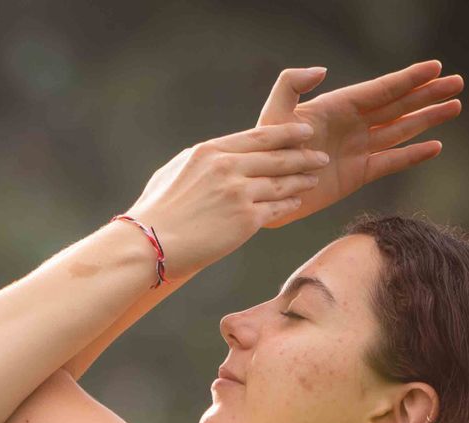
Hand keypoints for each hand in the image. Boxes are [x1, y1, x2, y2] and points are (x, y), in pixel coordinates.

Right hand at [118, 119, 327, 279]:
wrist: (148, 244)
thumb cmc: (155, 212)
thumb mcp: (174, 171)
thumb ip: (202, 162)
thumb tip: (218, 158)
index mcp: (210, 151)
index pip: (259, 136)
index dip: (287, 133)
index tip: (304, 131)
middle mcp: (228, 167)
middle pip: (277, 156)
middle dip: (303, 155)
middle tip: (320, 156)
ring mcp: (239, 193)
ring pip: (281, 181)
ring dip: (301, 179)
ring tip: (314, 178)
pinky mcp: (246, 220)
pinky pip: (277, 208)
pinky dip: (290, 203)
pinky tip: (297, 201)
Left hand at [254, 60, 463, 229]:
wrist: (263, 191)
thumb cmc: (265, 150)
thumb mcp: (274, 113)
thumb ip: (291, 85)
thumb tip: (322, 70)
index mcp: (338, 106)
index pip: (381, 89)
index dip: (409, 79)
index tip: (435, 67)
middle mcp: (352, 125)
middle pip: (398, 106)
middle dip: (427, 94)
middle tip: (457, 82)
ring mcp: (358, 149)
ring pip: (401, 130)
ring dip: (427, 119)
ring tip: (455, 106)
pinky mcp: (357, 175)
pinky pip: (391, 162)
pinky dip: (413, 155)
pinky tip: (435, 146)